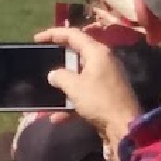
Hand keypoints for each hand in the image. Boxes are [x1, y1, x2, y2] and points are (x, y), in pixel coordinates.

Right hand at [34, 27, 140, 142]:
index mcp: (97, 52)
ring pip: (78, 75)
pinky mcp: (105, 94)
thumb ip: (60, 76)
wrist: (124, 127)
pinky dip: (71, 101)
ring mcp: (105, 78)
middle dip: (57, 59)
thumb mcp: (74, 86)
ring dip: (63, 85)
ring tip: (46, 90)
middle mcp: (102, 61)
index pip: (73, 34)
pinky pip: (84, 93)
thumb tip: (53, 74)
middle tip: (41, 60)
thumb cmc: (99, 101)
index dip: (53, 34)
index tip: (36, 39)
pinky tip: (58, 117)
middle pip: (76, 53)